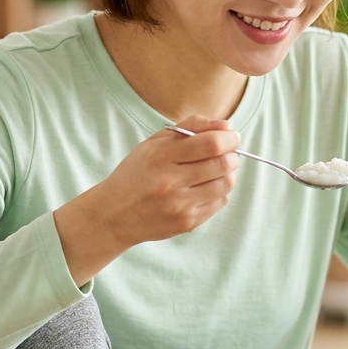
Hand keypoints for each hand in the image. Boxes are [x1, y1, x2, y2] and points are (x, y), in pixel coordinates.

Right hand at [54, 116, 239, 286]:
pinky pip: (219, 202)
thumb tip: (225, 125)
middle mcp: (170, 182)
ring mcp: (179, 205)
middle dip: (233, 155)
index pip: (211, 143)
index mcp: (161, 156)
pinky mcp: (187, 223)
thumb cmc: (138, 173)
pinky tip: (209, 185)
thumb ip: (190, 127)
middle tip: (229, 152)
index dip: (229, 138)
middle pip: (222, 164)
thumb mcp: (155, 143)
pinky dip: (221, 190)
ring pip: (224, 184)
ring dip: (229, 173)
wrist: (114, 214)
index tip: (232, 136)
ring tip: (219, 168)